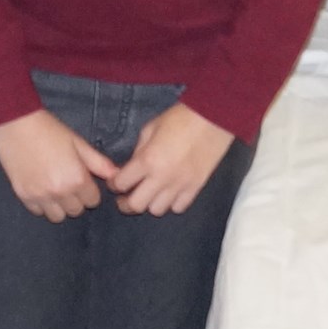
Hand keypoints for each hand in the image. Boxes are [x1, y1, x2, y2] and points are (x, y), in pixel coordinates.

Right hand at [0, 108, 119, 218]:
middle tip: (69, 183)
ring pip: (57, 217)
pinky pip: (38, 212)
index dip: (90, 191)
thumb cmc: (49, 130)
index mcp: (77, 179)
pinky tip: (41, 188)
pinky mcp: (23, 195)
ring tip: (55, 190)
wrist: (15, 124)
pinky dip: (42, 204)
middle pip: (76, 211)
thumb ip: (99, 162)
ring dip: (59, 206)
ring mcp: (40, 196)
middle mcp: (60, 192)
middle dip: (76, 199)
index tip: (83, 180)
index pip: (93, 201)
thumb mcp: (78, 143)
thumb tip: (116, 175)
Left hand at [108, 103, 235, 216]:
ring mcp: (180, 185)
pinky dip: (171, 203)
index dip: (113, 184)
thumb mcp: (150, 128)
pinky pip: (179, 207)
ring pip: (157, 210)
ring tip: (150, 194)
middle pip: (136, 205)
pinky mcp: (196, 188)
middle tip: (125, 197)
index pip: (121, 184)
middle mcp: (161, 177)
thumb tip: (132, 166)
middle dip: (125, 203)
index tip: (114, 182)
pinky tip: (169, 193)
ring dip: (149, 203)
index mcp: (147, 160)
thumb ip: (138, 150)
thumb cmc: (180, 118)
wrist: (213, 118)